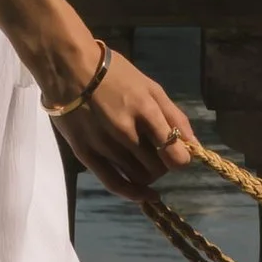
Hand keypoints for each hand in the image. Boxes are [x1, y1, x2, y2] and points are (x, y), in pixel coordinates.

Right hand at [60, 48, 196, 198]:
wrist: (67, 67)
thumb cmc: (113, 73)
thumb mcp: (150, 86)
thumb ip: (173, 115)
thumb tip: (194, 145)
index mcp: (145, 110)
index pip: (175, 153)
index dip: (181, 158)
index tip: (178, 154)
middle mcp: (126, 131)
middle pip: (157, 168)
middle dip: (163, 165)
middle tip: (158, 155)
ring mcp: (104, 144)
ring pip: (138, 177)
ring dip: (148, 174)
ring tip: (143, 161)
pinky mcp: (86, 154)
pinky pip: (114, 183)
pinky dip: (132, 193)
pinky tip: (143, 194)